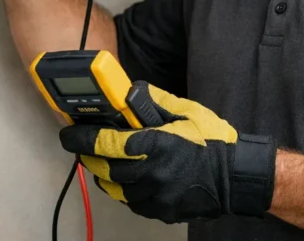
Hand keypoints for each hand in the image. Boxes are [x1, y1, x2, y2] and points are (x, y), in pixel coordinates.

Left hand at [59, 82, 276, 223]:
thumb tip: (128, 92)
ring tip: (103, 162)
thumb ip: (152, 102)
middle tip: (83, 147)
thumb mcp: (183, 111)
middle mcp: (151, 173)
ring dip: (104, 174)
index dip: (81, 138)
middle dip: (89, 156)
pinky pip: (132, 202)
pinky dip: (123, 190)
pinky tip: (127, 178)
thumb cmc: (212, 141)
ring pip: (115, 188)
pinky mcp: (161, 211)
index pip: (104, 142)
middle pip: (104, 168)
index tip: (68, 134)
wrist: (235, 177)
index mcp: (154, 145)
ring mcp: (155, 196)